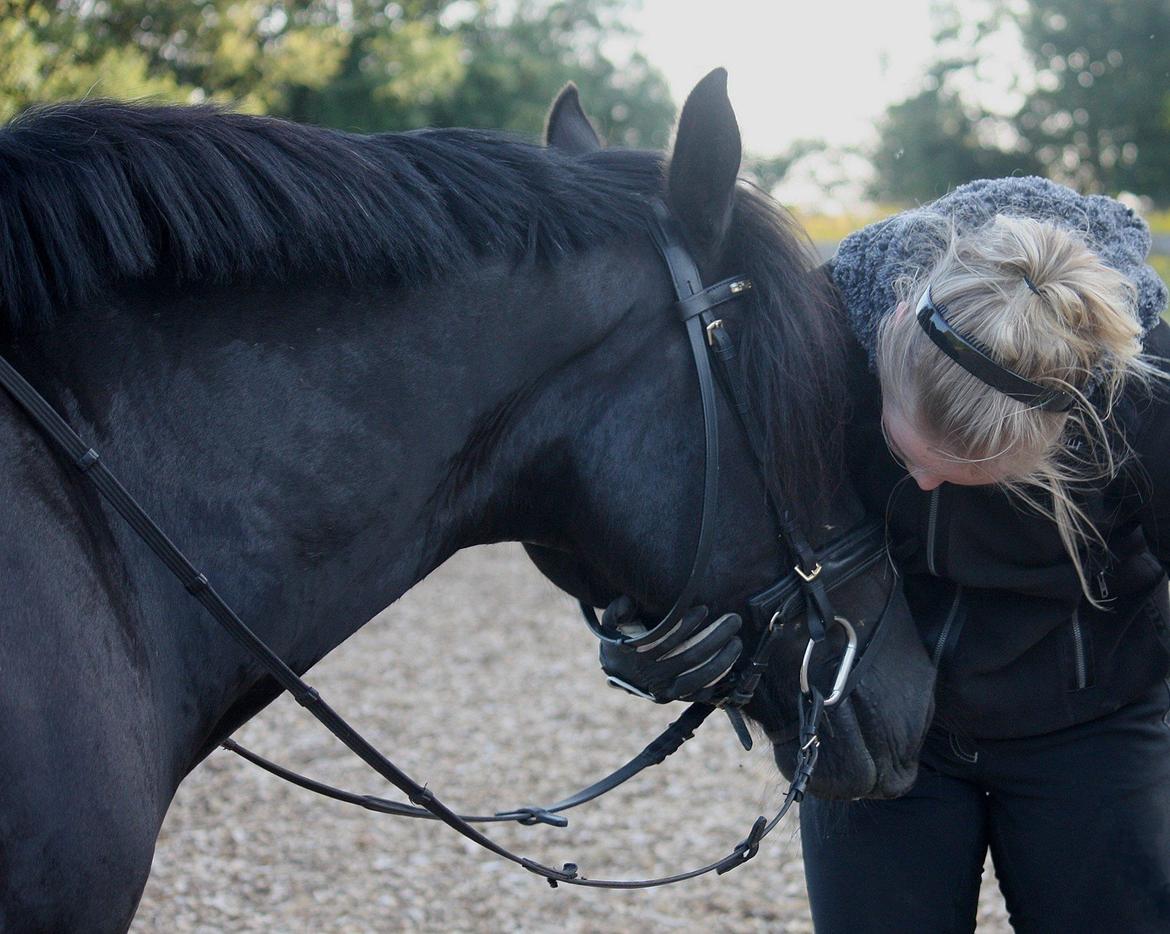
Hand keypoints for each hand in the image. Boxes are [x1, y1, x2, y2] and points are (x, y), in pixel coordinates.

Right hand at [598, 596, 742, 702]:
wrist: (617, 671)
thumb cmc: (620, 640)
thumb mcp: (611, 623)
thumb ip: (616, 611)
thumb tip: (627, 603)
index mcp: (638, 655)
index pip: (667, 639)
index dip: (688, 624)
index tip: (704, 609)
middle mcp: (652, 676)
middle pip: (691, 657)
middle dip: (716, 636)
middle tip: (734, 620)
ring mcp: (665, 691)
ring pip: (700, 677)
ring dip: (723, 659)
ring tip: (737, 642)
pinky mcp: (676, 699)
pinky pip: (701, 694)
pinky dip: (718, 681)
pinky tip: (731, 664)